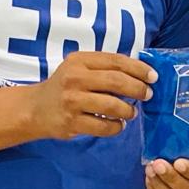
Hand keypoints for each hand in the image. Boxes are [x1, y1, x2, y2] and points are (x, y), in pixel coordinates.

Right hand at [27, 51, 156, 140]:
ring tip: (130, 112)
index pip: (116, 61)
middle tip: (147, 95)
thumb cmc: (64, 87)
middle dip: (138, 89)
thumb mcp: (79, 69)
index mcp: (80, 61)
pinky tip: (118, 125)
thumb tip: (140, 74)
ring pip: (112, 106)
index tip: (153, 77)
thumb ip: (104, 68)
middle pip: (116, 81)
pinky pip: (104, 127)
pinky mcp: (72, 123)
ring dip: (128, 110)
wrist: (35, 109)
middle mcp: (75, 78)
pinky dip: (116, 127)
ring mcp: (72, 101)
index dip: (138, 69)